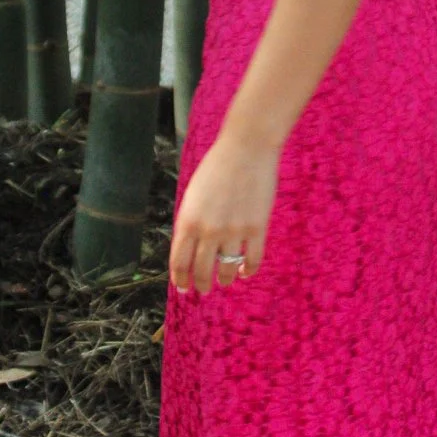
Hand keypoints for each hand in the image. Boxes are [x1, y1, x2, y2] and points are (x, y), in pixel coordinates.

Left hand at [169, 131, 280, 293]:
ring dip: (224, 279)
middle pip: (202, 270)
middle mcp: (208, 230)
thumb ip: (190, 222)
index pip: (179, 263)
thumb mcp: (193, 195)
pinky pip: (252, 260)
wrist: (246, 148)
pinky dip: (248, 270)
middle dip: (202, 284)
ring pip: (227, 269)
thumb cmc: (217, 167)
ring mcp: (234, 230)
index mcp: (188, 221)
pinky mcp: (257, 228)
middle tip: (204, 288)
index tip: (184, 288)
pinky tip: (244, 271)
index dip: (181, 280)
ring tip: (225, 281)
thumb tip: (191, 249)